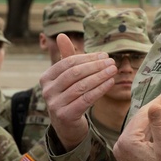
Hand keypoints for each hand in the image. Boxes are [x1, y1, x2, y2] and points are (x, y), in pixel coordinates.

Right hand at [40, 33, 117, 150]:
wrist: (67, 126)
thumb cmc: (69, 96)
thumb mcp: (66, 77)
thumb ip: (66, 57)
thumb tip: (61, 35)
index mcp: (46, 78)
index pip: (68, 63)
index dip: (87, 58)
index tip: (104, 55)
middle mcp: (47, 91)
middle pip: (75, 73)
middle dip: (95, 66)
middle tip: (111, 61)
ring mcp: (55, 104)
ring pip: (82, 86)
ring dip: (100, 76)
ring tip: (113, 70)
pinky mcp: (65, 116)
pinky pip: (86, 99)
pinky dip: (100, 90)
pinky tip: (110, 83)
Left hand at [113, 88, 160, 160]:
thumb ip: (159, 124)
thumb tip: (155, 104)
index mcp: (127, 141)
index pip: (143, 114)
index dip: (158, 101)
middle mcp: (119, 145)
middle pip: (139, 119)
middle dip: (154, 107)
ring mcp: (121, 151)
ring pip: (138, 126)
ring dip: (151, 116)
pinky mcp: (126, 155)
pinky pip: (137, 136)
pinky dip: (147, 128)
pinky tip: (157, 120)